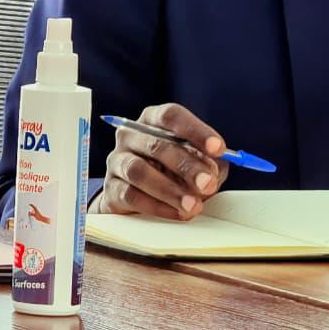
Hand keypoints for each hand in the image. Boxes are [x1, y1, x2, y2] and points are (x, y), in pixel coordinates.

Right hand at [91, 104, 229, 220]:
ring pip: (138, 170)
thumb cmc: (176, 173)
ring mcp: (117, 160)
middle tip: (207, 183)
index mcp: (152, 121)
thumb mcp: (198, 163)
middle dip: (186, 166)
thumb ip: (210, 163)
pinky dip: (157, 206)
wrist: (143, 198)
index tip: (218, 149)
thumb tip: (213, 170)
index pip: (170, 116)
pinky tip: (177, 213)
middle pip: (155, 144)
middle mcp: (130, 136)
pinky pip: (130, 195)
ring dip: (169, 189)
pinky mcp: (110, 187)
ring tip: (193, 205)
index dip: (195, 131)